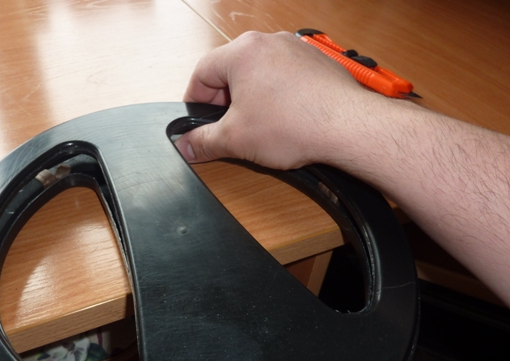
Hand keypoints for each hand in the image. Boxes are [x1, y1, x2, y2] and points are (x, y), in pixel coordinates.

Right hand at [176, 31, 375, 169]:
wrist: (347, 127)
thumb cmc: (295, 124)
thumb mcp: (235, 139)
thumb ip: (203, 142)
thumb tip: (186, 145)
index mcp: (241, 52)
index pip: (201, 73)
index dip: (194, 101)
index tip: (196, 121)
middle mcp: (268, 42)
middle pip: (230, 71)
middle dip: (224, 102)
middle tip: (227, 129)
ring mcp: (295, 49)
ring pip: (258, 73)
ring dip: (250, 99)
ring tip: (257, 126)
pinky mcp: (315, 62)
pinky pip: (284, 77)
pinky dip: (277, 96)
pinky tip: (283, 120)